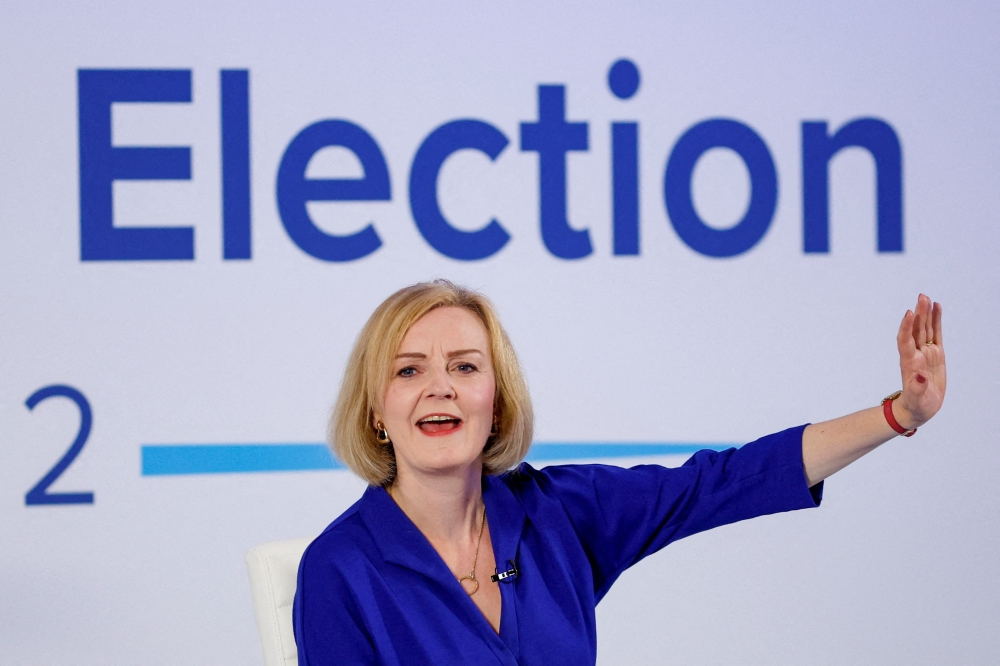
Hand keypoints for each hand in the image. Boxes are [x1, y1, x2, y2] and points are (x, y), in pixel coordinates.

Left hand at [894, 294, 945, 428]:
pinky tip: (937, 309)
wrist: (918, 408)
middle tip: (922, 297)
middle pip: (916, 330)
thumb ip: (917, 388)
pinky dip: (936, 322)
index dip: (906, 327)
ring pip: (925, 329)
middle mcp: (916, 354)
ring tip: (927, 298)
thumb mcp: (917, 399)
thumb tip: (919, 377)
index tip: (909, 313)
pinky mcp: (936, 354)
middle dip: (918, 314)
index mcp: (909, 363)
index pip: (905, 341)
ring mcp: (926, 353)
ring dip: (926, 314)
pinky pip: (935, 334)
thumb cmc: (916, 405)